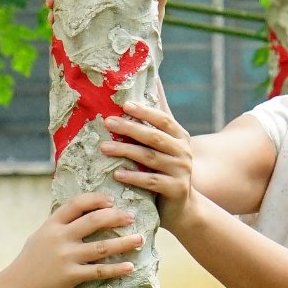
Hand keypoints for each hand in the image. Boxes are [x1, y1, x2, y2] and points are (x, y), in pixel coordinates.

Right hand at [7, 193, 142, 287]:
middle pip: (94, 221)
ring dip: (124, 243)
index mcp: (52, 224)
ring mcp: (65, 257)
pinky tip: (130, 266)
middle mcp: (60, 238)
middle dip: (116, 217)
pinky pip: (98, 272)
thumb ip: (59, 224)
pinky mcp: (70, 276)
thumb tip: (81, 211)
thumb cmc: (30, 260)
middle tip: (131, 217)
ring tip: (140, 240)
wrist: (17, 286)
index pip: (77, 204)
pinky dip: (116, 269)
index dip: (97, 199)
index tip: (112, 201)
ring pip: (101, 247)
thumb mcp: (41, 235)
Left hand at [102, 91, 197, 232]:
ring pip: (149, 158)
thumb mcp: (166, 142)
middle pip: (154, 137)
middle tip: (107, 122)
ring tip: (104, 148)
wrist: (182, 208)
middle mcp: (183, 152)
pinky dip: (133, 177)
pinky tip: (117, 174)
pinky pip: (151, 182)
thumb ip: (159, 115)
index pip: (163, 119)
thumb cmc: (167, 170)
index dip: (145, 111)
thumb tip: (154, 79)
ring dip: (125, 151)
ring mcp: (181, 171)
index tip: (124, 104)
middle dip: (130, 128)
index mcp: (179, 137)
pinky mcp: (175, 190)